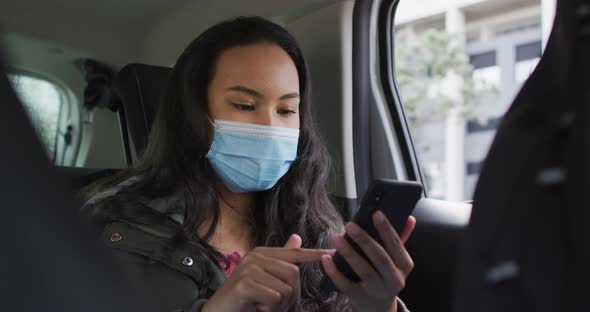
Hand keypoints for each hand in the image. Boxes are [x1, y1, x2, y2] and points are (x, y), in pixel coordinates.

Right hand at [202, 234, 331, 311]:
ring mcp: (249, 269)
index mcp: (262, 253)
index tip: (334, 253)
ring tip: (263, 307)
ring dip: (279, 306)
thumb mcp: (264, 277)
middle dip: (291, 296)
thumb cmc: (243, 297)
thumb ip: (281, 260)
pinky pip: (273, 298)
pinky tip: (256, 308)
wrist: (217, 311)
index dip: (315, 254)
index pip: (295, 253)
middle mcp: (256, 257)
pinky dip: (269, 308)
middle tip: (276, 306)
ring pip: (285, 289)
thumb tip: (297, 237)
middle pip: (294, 274)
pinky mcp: (244, 284)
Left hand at [321, 211, 415, 311]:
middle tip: (350, 225)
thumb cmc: (385, 276)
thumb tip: (409, 217)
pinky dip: (334, 272)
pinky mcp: (359, 298)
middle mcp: (394, 280)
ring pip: (364, 271)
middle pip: (380, 258)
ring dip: (349, 253)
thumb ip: (400, 239)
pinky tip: (326, 259)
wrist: (377, 308)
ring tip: (336, 238)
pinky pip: (345, 285)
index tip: (376, 213)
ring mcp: (376, 291)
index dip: (387, 229)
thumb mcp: (396, 261)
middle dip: (365, 240)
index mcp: (404, 266)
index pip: (397, 245)